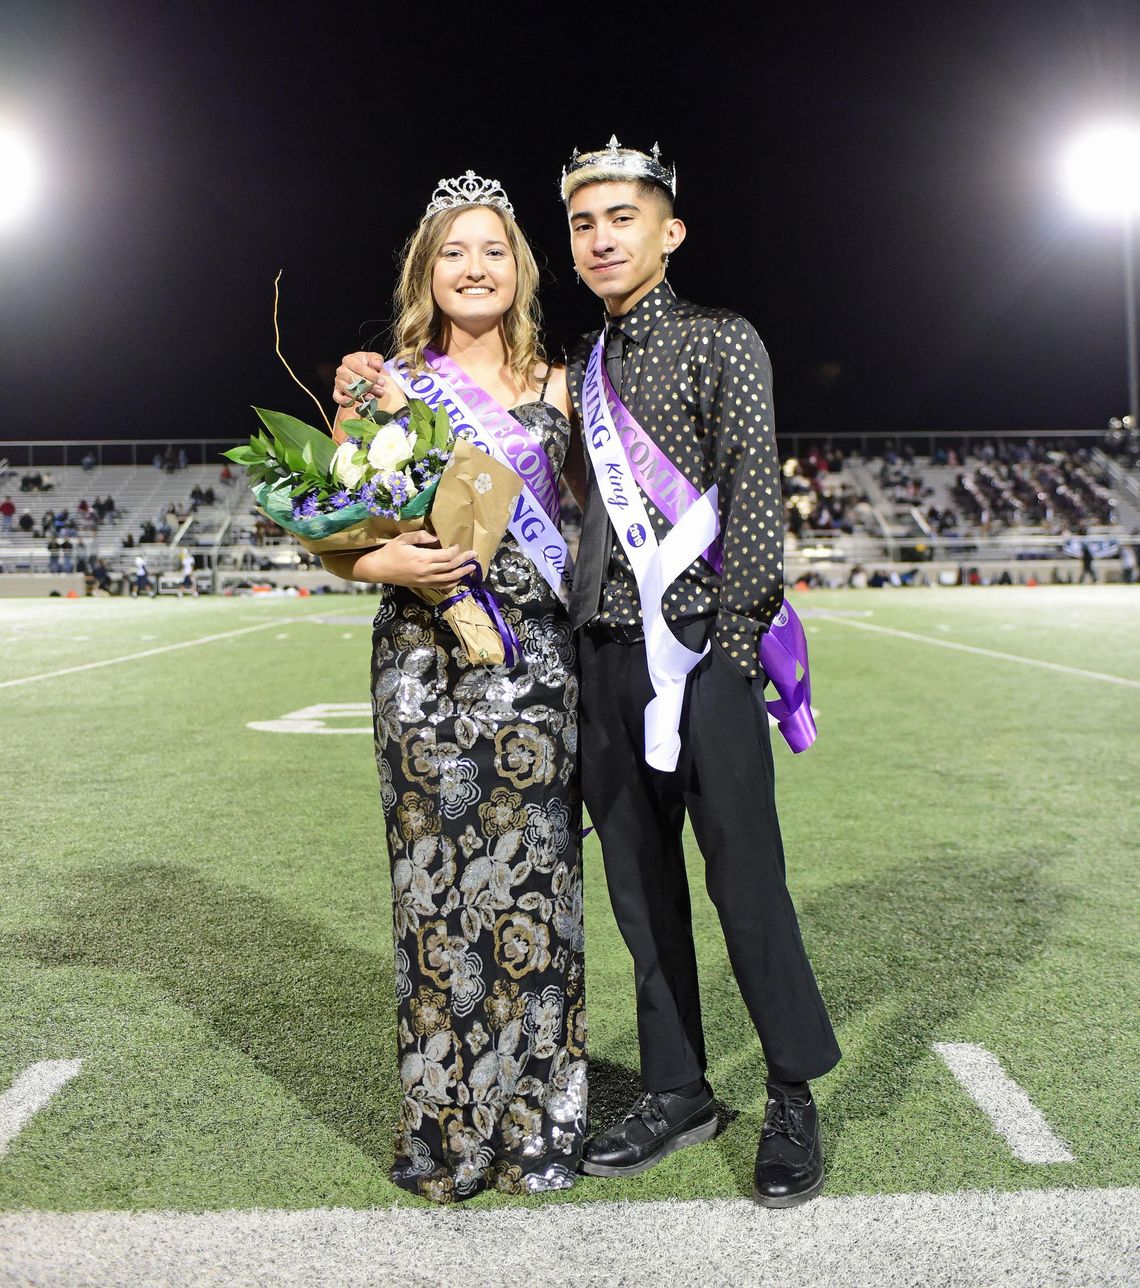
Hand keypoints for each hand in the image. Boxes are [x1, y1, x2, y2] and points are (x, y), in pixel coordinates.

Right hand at [333, 351, 387, 406]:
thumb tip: (377, 365)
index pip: (358, 367)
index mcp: (349, 360)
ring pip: (347, 389)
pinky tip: (355, 402)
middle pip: (353, 379)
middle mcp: (341, 370)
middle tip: (380, 391)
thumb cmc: (367, 365)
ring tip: (372, 397)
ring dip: (361, 395)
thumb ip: (377, 359)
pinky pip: (337, 397)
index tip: (381, 381)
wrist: (364, 373)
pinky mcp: (337, 392)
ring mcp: (338, 381)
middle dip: (368, 386)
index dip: (370, 375)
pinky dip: (345, 401)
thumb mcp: (374, 358)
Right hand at [356, 532, 479, 587]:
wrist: (378, 569)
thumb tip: (436, 537)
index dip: (455, 550)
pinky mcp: (423, 586)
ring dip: (462, 573)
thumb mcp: (403, 539)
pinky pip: (441, 586)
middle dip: (464, 561)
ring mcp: (425, 580)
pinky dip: (452, 583)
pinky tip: (458, 579)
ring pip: (449, 579)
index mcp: (422, 558)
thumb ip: (421, 537)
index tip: (458, 544)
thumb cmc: (390, 552)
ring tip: (472, 568)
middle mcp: (426, 571)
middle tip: (474, 555)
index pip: (446, 556)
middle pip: (451, 567)